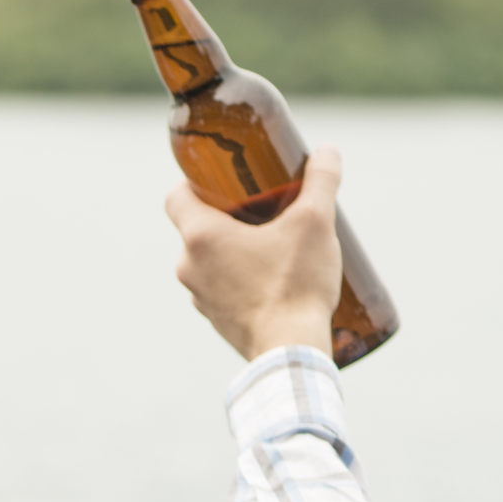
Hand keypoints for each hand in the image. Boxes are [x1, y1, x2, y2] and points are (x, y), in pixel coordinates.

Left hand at [166, 145, 344, 360]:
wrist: (289, 351)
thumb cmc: (295, 284)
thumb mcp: (316, 222)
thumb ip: (321, 181)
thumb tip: (327, 151)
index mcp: (200, 236)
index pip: (175, 197)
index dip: (192, 182)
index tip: (219, 179)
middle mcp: (188, 267)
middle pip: (196, 228)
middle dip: (225, 214)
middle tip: (259, 206)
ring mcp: (198, 297)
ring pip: (208, 260)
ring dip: (233, 248)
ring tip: (271, 242)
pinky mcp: (215, 319)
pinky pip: (220, 288)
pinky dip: (238, 277)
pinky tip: (271, 276)